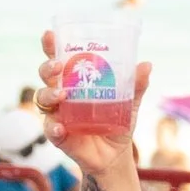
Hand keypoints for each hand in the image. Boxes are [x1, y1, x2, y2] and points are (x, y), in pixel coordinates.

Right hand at [38, 31, 150, 147]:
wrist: (115, 155)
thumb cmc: (117, 123)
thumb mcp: (129, 103)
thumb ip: (136, 85)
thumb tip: (146, 65)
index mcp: (74, 81)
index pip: (58, 59)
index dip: (50, 46)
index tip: (49, 35)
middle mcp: (61, 94)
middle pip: (46, 75)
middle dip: (47, 68)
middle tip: (57, 66)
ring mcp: (57, 114)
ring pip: (42, 98)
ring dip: (49, 94)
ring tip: (62, 96)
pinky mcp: (57, 134)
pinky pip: (50, 128)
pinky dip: (53, 127)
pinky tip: (60, 128)